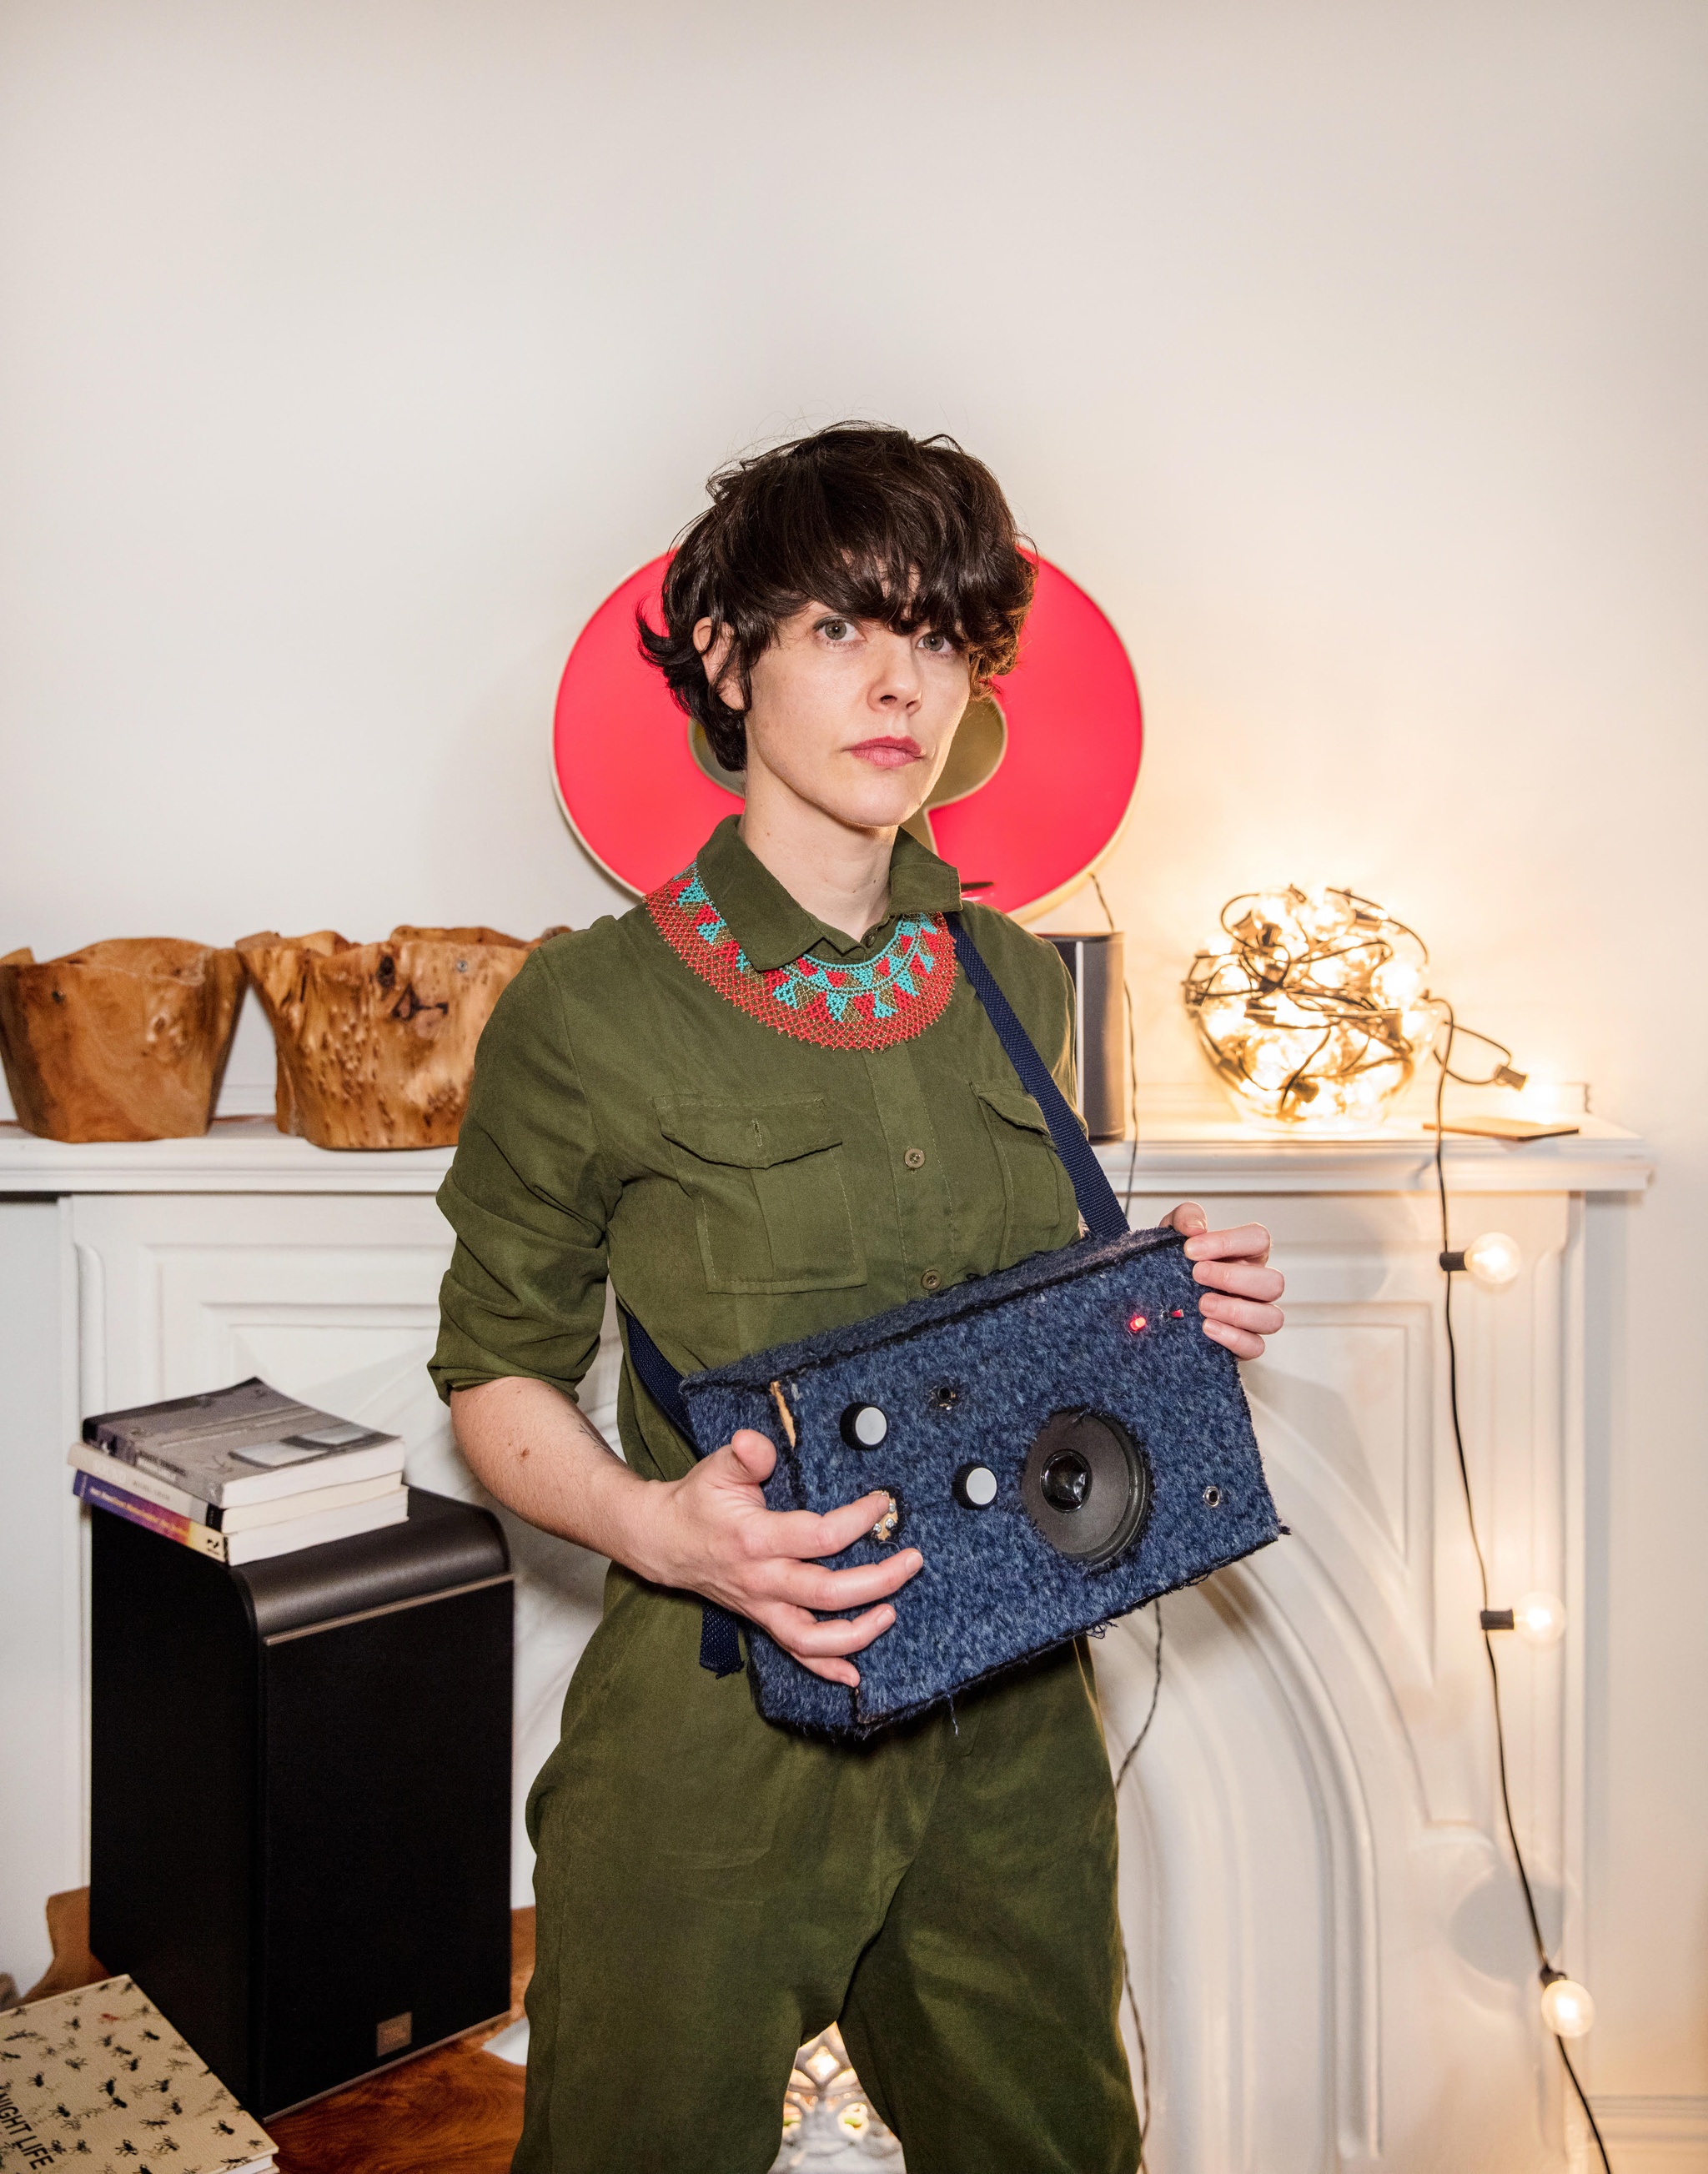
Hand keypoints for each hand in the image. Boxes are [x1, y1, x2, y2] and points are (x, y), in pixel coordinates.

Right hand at [637, 1429, 922, 1689]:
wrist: (664, 1543)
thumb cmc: (698, 1502)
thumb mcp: (717, 1468)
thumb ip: (745, 1456)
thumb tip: (755, 1441)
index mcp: (756, 1539)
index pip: (819, 1538)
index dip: (857, 1521)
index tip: (882, 1503)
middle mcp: (762, 1580)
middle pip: (827, 1593)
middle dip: (878, 1581)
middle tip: (912, 1561)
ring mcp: (763, 1606)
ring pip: (813, 1638)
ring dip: (857, 1633)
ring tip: (891, 1612)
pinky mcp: (764, 1620)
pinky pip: (796, 1653)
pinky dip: (827, 1668)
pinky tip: (855, 1675)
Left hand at [1158, 1202, 1284, 1359]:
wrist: (1151, 1301)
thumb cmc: (1172, 1265)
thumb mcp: (1172, 1233)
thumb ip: (1185, 1218)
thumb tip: (1195, 1228)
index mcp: (1246, 1255)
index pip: (1259, 1239)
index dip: (1229, 1242)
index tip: (1191, 1249)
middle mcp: (1255, 1287)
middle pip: (1274, 1283)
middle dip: (1233, 1278)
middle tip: (1196, 1275)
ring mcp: (1253, 1318)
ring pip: (1272, 1318)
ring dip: (1236, 1311)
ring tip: (1202, 1305)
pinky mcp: (1242, 1345)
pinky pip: (1256, 1347)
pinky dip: (1233, 1338)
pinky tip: (1206, 1328)